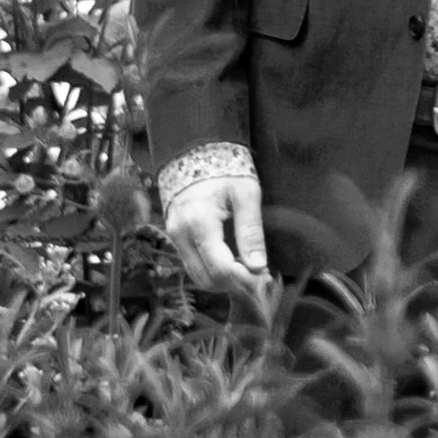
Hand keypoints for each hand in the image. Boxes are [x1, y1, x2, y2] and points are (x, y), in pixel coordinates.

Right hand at [164, 166, 268, 291]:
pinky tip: (232, 264)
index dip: (243, 280)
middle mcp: (181, 234)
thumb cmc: (225, 170)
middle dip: (233, 285)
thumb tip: (258, 266)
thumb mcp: (246, 194)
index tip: (263, 279)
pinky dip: (212, 272)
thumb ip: (251, 231)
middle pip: (206, 279)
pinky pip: (193, 265)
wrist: (196, 153)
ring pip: (197, 276)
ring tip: (247, 273)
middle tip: (258, 280)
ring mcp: (175, 237)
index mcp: (199, 222)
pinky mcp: (175, 238)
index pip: (219, 267)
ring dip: (223, 282)